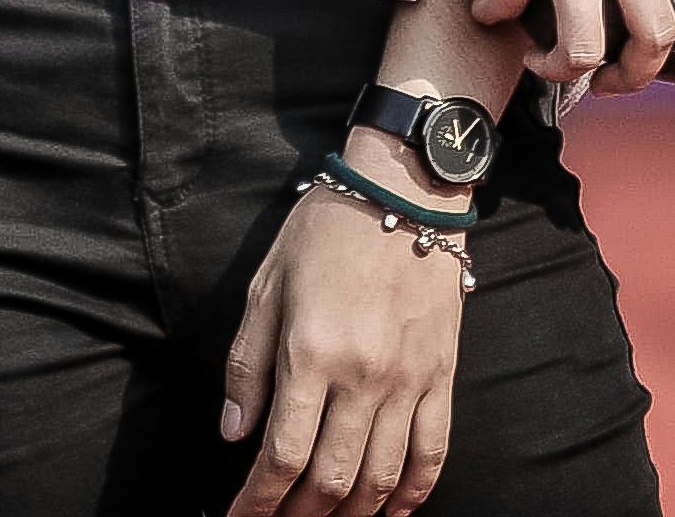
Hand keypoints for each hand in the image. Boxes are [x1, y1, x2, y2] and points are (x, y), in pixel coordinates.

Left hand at [223, 185, 463, 516]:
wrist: (403, 190)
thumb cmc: (326, 231)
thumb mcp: (266, 286)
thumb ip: (246, 364)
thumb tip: (232, 431)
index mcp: (310, 353)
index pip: (281, 456)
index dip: (257, 503)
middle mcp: (362, 375)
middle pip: (331, 478)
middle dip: (298, 516)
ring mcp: (408, 379)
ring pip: (382, 477)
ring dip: (351, 513)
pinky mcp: (441, 375)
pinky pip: (432, 451)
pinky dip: (413, 493)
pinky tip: (393, 511)